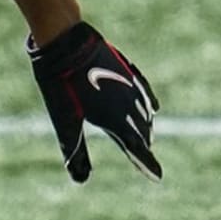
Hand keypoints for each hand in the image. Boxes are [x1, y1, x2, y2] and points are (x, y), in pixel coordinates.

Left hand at [28, 21, 161, 182]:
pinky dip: (149, 102)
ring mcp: (129, 84)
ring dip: (146, 125)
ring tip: (148, 136)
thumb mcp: (64, 120)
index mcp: (115, 119)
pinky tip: (154, 106)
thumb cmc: (61, 83)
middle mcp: (129, 104)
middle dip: (143, 145)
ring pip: (144, 110)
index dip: (146, 163)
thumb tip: (79, 178)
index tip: (158, 177)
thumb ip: (75, 149)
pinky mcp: (124, 68)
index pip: (136, 147)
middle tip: (146, 158)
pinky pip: (143, 90)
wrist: (66, 41)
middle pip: (141, 129)